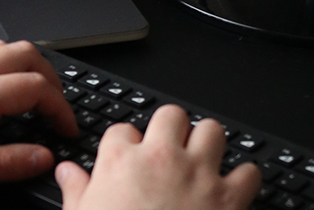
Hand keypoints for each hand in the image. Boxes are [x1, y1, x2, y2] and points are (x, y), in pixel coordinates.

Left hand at [0, 39, 77, 191]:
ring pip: (5, 46)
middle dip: (51, 77)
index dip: (60, 108)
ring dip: (29, 63)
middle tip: (57, 103)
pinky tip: (3, 80)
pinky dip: (5, 60)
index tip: (67, 127)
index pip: (36, 89)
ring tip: (37, 88)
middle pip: (26, 54)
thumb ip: (5, 163)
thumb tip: (42, 158)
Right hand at [55, 104, 260, 209]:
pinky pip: (248, 172)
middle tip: (170, 149)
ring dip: (209, 144)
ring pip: (212, 130)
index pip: (122, 129)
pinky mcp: (227, 199)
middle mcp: (160, 159)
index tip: (129, 156)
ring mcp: (196, 175)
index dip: (126, 144)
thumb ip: (76, 190)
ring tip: (202, 160)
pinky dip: (244, 179)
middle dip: (171, 129)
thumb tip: (66, 172)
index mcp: (120, 162)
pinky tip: (234, 188)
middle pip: (171, 115)